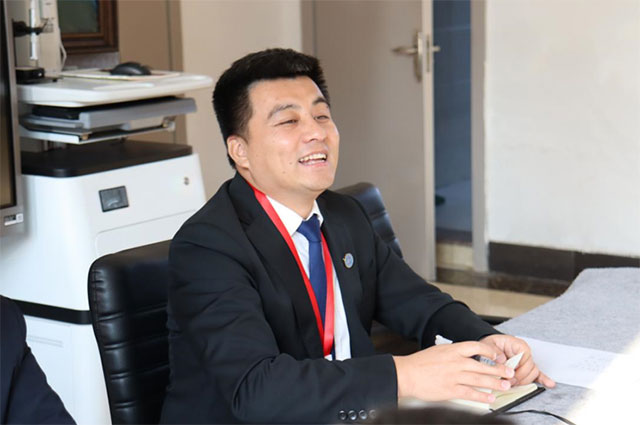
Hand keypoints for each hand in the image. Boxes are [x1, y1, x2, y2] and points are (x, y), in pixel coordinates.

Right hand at [393, 341, 515, 403]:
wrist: (406, 374)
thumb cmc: (420, 363)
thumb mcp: (439, 350)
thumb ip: (454, 353)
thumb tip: (468, 356)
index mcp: (453, 349)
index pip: (477, 347)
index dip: (491, 351)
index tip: (498, 356)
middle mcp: (456, 362)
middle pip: (483, 365)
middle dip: (499, 369)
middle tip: (509, 372)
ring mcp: (454, 376)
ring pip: (479, 379)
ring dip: (494, 383)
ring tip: (505, 385)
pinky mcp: (450, 390)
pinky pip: (470, 393)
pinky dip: (482, 395)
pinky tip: (490, 397)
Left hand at [480, 334, 555, 387]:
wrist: (488, 348)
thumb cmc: (489, 346)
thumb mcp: (487, 346)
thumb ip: (494, 352)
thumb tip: (503, 361)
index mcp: (517, 344)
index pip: (525, 356)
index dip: (518, 367)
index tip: (509, 373)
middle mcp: (525, 352)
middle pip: (530, 367)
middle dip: (519, 377)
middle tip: (508, 381)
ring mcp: (527, 361)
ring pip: (533, 373)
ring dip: (523, 381)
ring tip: (513, 384)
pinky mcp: (526, 369)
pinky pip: (538, 374)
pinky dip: (543, 379)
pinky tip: (549, 384)